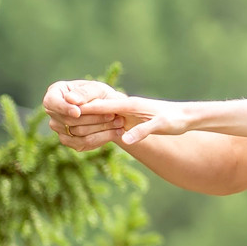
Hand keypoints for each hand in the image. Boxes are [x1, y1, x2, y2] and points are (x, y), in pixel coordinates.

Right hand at [44, 79, 131, 151]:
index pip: (51, 102)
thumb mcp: (96, 88)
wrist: (109, 109)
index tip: (77, 112)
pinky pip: (83, 143)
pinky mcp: (69, 141)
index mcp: (54, 94)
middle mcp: (53, 113)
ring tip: (119, 122)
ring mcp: (59, 129)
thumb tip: (70, 99)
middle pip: (68, 120)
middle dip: (93, 118)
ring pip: (78, 133)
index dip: (64, 108)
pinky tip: (116, 132)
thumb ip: (84, 93)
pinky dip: (102, 138)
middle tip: (112, 115)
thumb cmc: (100, 94)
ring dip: (100, 128)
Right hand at [75, 94, 192, 146]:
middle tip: (59, 119)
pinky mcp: (130, 117)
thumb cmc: (176, 120)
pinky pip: (107, 118)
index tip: (65, 111)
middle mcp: (125, 106)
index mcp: (130, 106)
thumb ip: (143, 131)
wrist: (187, 116)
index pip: (101, 106)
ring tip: (67, 121)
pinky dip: (96, 121)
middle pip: (96, 108)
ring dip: (86, 117)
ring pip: (100, 112)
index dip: (83, 109)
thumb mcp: (161, 126)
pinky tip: (89, 126)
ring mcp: (127, 111)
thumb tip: (125, 139)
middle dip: (80, 113)